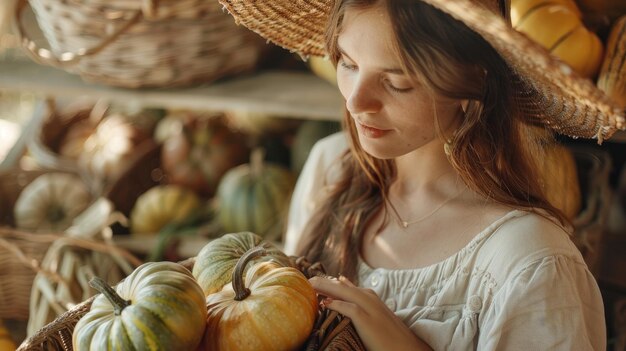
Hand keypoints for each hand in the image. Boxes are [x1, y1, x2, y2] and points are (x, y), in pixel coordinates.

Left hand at [309, 276, 431, 350]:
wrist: (407, 347)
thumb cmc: (390, 336)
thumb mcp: (375, 317)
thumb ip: (361, 309)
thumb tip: (342, 305)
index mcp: (371, 298)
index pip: (347, 286)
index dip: (331, 283)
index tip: (316, 280)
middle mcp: (370, 299)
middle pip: (342, 286)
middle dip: (324, 282)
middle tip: (308, 280)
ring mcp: (370, 308)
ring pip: (344, 293)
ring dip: (326, 288)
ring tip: (311, 285)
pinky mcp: (368, 320)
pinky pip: (349, 309)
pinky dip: (337, 304)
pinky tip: (325, 303)